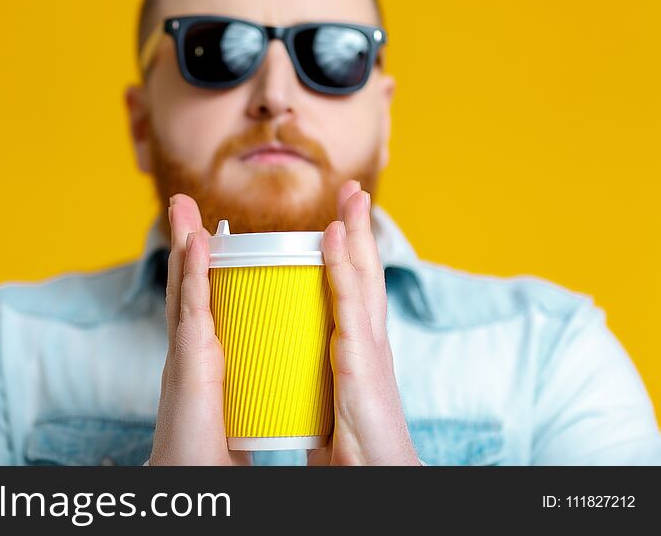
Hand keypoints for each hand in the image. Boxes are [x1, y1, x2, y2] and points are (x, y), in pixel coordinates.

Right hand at [148, 193, 250, 465]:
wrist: (197, 482)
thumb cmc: (215, 455)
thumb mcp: (239, 407)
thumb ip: (251, 389)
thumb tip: (272, 384)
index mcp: (206, 359)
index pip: (207, 305)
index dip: (205, 272)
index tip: (209, 240)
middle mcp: (192, 351)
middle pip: (191, 287)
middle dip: (188, 245)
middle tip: (185, 207)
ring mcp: (186, 355)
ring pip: (185, 289)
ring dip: (183, 244)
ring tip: (181, 207)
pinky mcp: (188, 365)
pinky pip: (191, 310)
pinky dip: (191, 274)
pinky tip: (194, 244)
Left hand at [308, 180, 420, 465]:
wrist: (374, 476)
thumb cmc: (353, 449)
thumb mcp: (332, 401)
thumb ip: (318, 381)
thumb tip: (293, 376)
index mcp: (360, 350)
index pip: (355, 292)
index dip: (350, 255)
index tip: (340, 223)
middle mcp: (369, 340)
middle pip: (364, 273)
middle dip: (358, 230)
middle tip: (352, 192)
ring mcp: (369, 346)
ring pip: (361, 276)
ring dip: (355, 231)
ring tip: (350, 194)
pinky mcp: (361, 359)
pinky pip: (348, 301)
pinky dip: (341, 263)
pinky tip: (333, 233)